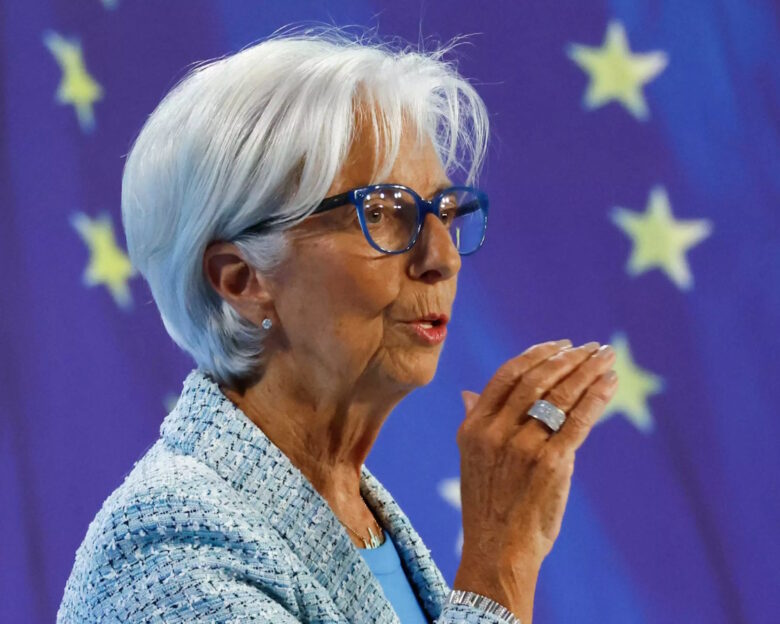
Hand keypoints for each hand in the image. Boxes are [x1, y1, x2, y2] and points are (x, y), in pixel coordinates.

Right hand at [452, 339, 617, 621]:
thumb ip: (474, 422)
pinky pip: (578, 421)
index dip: (536, 355)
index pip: (507, 375)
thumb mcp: (470, 460)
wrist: (498, 551)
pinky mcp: (551, 464)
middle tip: (592, 346)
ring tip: (605, 357)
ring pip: (560, 395)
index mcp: (473, 427)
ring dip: (587, 371)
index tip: (560, 344)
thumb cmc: (488, 506)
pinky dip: (596, 398)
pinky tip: (609, 384)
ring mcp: (522, 447)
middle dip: (569, 358)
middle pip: (537, 379)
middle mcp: (495, 431)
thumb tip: (468, 393)